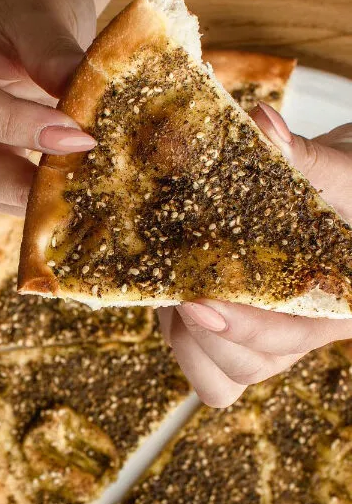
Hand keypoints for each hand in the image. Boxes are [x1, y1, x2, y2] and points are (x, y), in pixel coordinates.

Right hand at [0, 0, 122, 214]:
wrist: (29, 14)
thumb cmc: (29, 1)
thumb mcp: (45, 15)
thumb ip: (57, 59)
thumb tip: (80, 120)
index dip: (8, 123)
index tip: (71, 134)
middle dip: (12, 176)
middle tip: (73, 177)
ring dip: (21, 192)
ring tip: (73, 184)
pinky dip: (21, 194)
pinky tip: (58, 186)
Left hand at [158, 105, 351, 407]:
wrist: (334, 194)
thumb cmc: (346, 186)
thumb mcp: (340, 168)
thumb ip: (307, 156)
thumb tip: (263, 127)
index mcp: (342, 305)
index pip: (294, 336)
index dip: (245, 327)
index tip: (199, 304)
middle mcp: (306, 333)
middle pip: (249, 366)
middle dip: (203, 334)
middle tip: (175, 290)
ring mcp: (270, 341)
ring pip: (221, 376)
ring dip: (184, 340)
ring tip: (171, 292)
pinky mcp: (236, 337)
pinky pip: (205, 371)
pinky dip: (180, 344)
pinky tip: (170, 299)